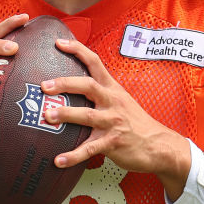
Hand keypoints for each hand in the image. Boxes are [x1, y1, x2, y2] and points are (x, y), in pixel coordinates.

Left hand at [41, 37, 191, 199]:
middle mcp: (112, 102)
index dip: (77, 50)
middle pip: (88, 86)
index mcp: (113, 89)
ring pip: (86, 116)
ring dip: (65, 115)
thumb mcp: (121, 101)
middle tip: (45, 86)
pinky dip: (73, 155)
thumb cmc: (136, 123)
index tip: (58, 43)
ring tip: (47, 117)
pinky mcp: (113, 143)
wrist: (159, 145)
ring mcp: (112, 122)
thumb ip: (101, 93)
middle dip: (65, 84)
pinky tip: (59, 161)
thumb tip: (73, 87)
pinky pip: (89, 149)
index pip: (95, 63)